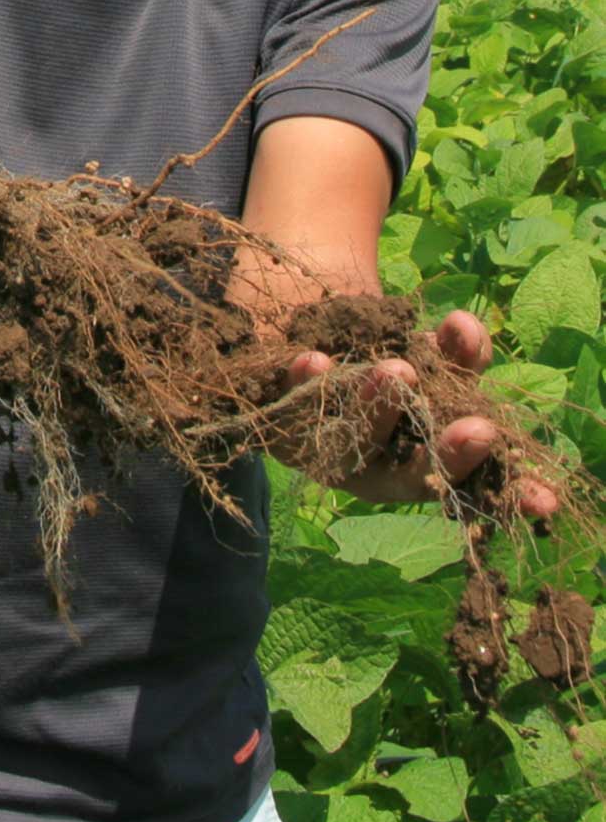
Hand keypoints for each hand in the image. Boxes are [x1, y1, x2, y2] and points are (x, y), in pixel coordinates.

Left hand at [283, 309, 558, 515]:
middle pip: (408, 477)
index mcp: (421, 462)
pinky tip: (315, 359)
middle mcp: (374, 469)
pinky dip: (304, 380)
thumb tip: (466, 328)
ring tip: (399, 372)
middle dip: (445, 454)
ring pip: (351, 441)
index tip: (543, 499)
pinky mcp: (279, 422)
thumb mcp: (430, 351)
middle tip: (477, 430)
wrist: (299, 322)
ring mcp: (325, 451)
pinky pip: (290, 404)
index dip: (510, 497)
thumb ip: (456, 352)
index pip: (470, 484)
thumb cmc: (382, 347)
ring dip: (377, 409)